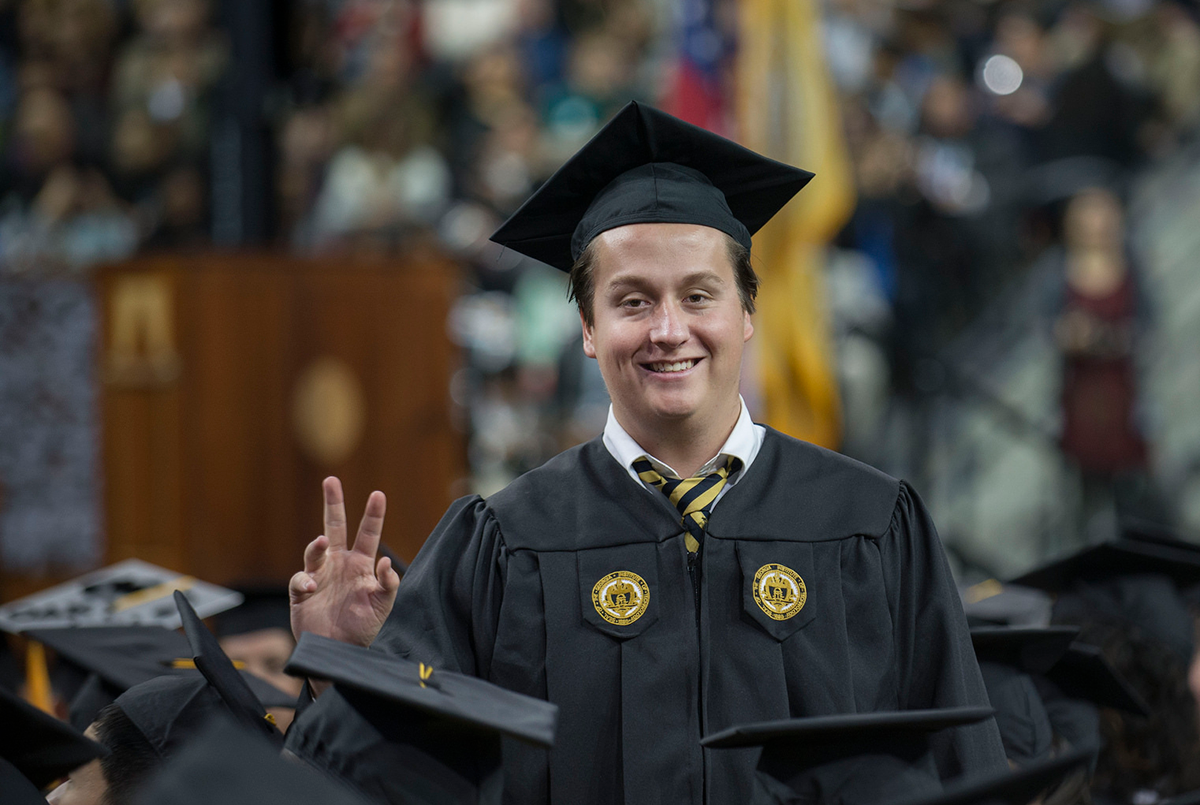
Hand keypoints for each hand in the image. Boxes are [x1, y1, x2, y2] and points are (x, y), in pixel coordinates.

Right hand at [289, 477, 399, 647]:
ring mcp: (319, 576)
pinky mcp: (301, 592)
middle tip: (331, 480)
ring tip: (321, 543)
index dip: (373, 515)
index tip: (378, 494)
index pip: (368, 534)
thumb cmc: (363, 627)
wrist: (340, 651)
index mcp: (360, 564)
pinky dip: (302, 580)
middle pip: (334, 527)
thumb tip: (386, 561)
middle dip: (333, 504)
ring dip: (316, 545)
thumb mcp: (383, 605)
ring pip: (314, 550)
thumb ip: (388, 584)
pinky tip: (309, 587)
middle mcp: (339, 564)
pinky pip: (299, 579)